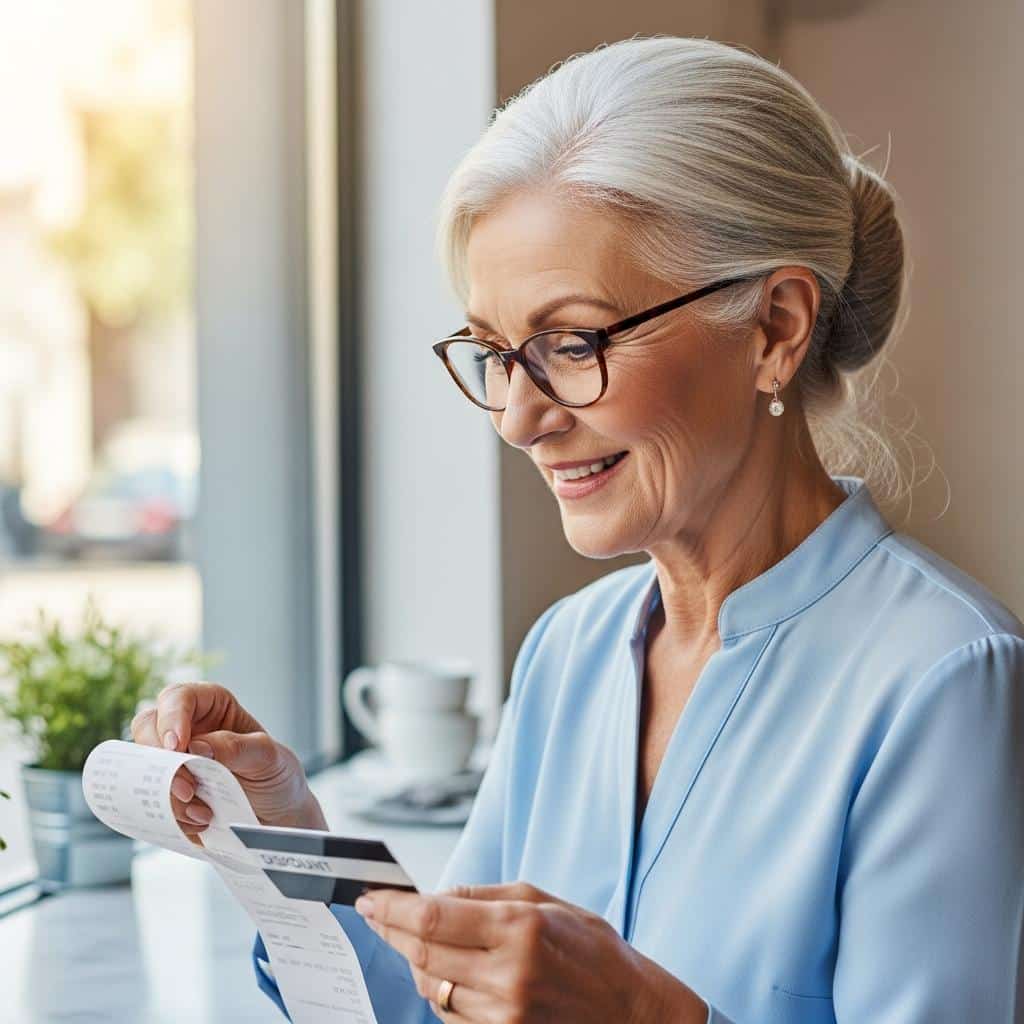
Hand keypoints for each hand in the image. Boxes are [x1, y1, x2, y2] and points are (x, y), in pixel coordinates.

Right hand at [130, 682, 326, 841]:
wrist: (278, 817)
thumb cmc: (276, 776)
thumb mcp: (268, 758)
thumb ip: (236, 747)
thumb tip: (197, 746)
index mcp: (212, 706)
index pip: (178, 697)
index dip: (171, 718)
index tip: (178, 746)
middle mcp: (186, 729)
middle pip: (147, 728)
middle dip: (160, 760)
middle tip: (187, 788)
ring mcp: (173, 762)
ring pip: (142, 767)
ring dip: (166, 793)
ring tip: (203, 812)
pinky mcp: (167, 793)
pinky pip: (150, 801)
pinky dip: (170, 815)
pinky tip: (200, 822)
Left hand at [354, 881, 706, 1023]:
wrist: (630, 1010)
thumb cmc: (591, 947)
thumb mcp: (543, 901)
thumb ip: (484, 897)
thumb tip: (435, 894)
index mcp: (518, 928)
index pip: (432, 917)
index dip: (392, 907)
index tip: (370, 898)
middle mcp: (506, 974)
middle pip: (421, 952)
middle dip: (389, 930)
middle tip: (374, 913)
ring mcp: (502, 1014)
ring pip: (429, 986)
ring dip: (411, 959)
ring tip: (410, 937)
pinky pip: (447, 1015)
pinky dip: (436, 989)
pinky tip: (441, 969)